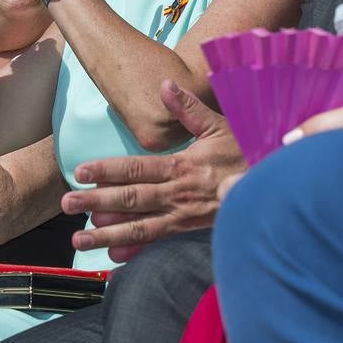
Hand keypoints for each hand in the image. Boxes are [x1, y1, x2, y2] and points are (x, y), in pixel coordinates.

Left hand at [60, 80, 244, 262]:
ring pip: (140, 228)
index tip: (80, 172)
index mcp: (181, 166)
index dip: (107, 170)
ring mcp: (183, 217)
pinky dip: (135, 252)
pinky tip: (112, 257)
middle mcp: (178, 194)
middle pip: (131, 200)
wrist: (275, 188)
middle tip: (67, 204)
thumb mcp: (219, 126)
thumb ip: (188, 108)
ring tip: (79, 239)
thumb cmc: (246, 153)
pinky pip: (159, 243)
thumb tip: (165, 85)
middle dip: (96, 202)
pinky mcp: (190, 232)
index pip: (136, 168)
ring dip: (108, 235)